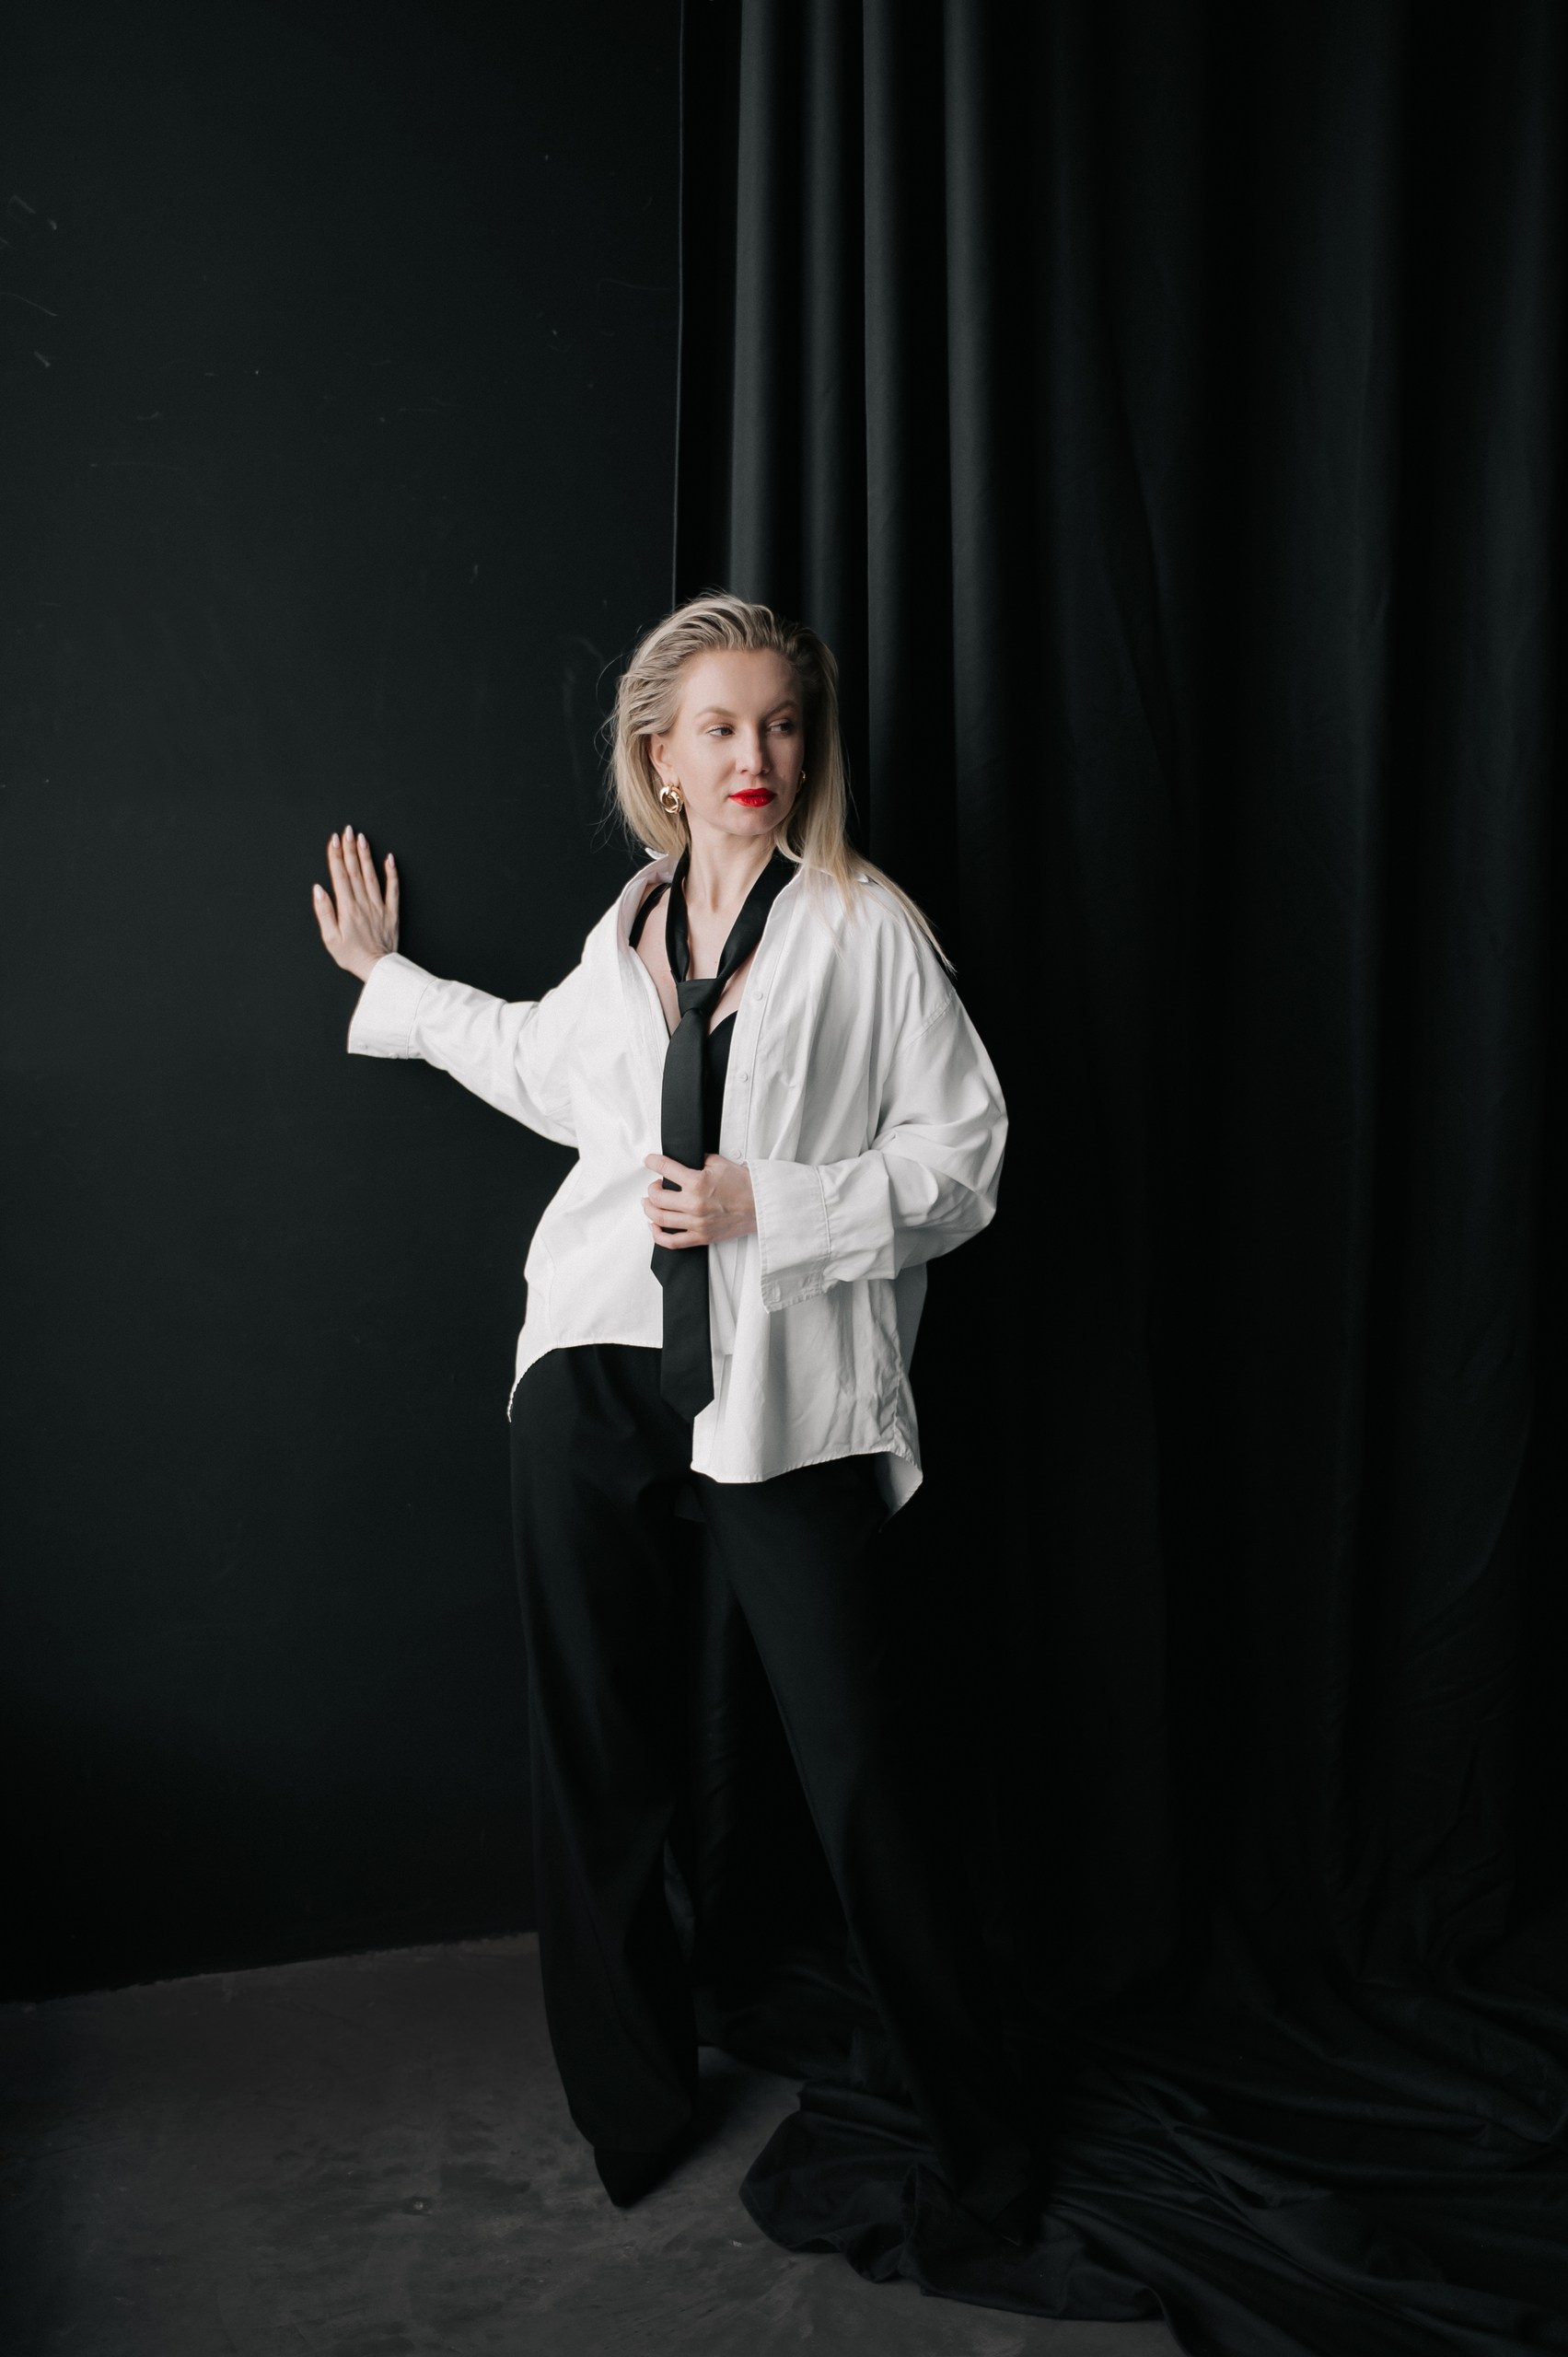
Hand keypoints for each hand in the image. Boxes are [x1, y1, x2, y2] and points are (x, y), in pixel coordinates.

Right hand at [313, 825, 398, 980]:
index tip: (333, 840)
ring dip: (366, 856)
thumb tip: (318, 889)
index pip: (339, 876)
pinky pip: (393, 889)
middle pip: (354, 871)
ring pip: (372, 876)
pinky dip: (392, 873)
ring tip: (362, 838)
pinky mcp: (392, 912)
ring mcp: (379, 906)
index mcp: (347, 909)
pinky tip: (389, 859)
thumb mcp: (330, 938)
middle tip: (348, 830)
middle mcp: (363, 903)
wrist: (378, 969)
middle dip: (350, 849)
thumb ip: (324, 912)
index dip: (335, 856)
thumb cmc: (351, 956)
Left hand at [642, 1152, 756, 1247]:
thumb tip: (682, 1159)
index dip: (652, 1162)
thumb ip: (697, 1160)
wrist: (760, 1205)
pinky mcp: (701, 1237)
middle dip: (651, 1188)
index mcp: (697, 1182)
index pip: (665, 1168)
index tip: (649, 1161)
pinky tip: (654, 1226)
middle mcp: (694, 1203)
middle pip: (656, 1197)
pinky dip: (658, 1235)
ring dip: (649, 1209)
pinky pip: (672, 1242)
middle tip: (655, 1185)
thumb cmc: (743, 1184)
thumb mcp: (719, 1163)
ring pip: (659, 1218)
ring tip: (649, 1203)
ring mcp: (696, 1223)